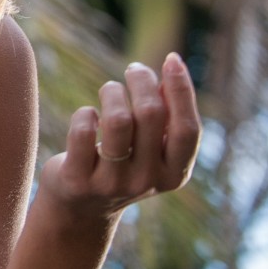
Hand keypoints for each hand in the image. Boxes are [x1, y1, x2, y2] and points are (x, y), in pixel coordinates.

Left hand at [36, 51, 202, 231]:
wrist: (81, 209)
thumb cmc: (122, 164)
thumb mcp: (151, 150)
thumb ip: (164, 119)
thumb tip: (169, 74)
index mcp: (174, 174)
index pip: (188, 129)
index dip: (182, 90)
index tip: (172, 59)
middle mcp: (147, 181)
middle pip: (151, 115)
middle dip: (142, 81)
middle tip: (134, 70)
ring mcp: (112, 182)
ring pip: (117, 120)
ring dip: (112, 92)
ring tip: (110, 90)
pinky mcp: (78, 179)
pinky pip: (82, 131)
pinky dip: (85, 113)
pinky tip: (87, 116)